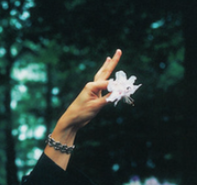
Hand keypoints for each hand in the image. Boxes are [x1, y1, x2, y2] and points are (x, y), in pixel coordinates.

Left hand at [46, 49, 121, 169]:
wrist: (71, 120)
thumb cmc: (81, 113)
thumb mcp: (95, 106)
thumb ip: (108, 99)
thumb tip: (119, 92)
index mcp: (91, 86)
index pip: (109, 83)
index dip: (118, 87)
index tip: (125, 91)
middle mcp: (92, 85)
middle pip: (105, 72)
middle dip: (112, 62)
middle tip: (118, 51)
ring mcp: (93, 90)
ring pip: (101, 76)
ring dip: (106, 67)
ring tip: (108, 58)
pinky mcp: (94, 96)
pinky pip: (102, 85)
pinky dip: (106, 79)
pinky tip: (106, 75)